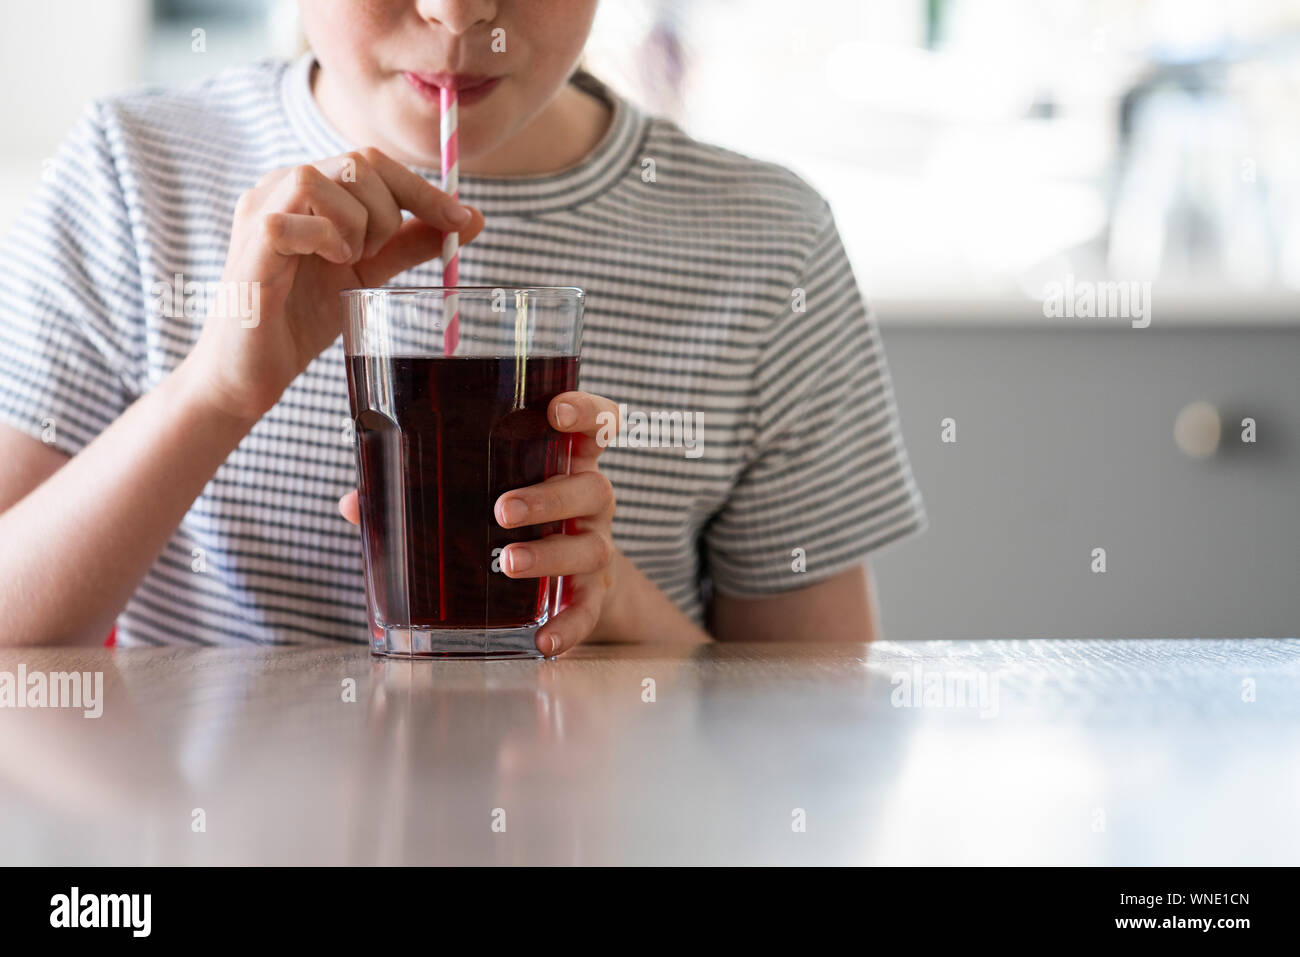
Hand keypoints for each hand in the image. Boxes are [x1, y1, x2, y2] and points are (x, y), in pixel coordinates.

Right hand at [187, 147, 484, 422]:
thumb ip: (408, 243)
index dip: (421, 188)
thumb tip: (469, 220)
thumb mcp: (367, 273)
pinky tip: (328, 264)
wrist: (251, 372)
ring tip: (346, 261)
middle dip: (389, 211)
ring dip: (357, 225)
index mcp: (306, 188)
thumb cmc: (300, 318)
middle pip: (357, 160)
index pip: (372, 160)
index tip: (462, 220)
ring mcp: (259, 211)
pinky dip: (326, 240)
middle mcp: (277, 187)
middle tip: (377, 255)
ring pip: (325, 179)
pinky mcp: (250, 244)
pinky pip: (295, 219)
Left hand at [338, 391, 621, 656]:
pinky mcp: (592, 594)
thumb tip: (353, 503)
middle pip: (590, 488)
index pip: (594, 423)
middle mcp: (588, 500)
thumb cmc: (512, 521)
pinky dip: (570, 626)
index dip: (584, 412)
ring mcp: (595, 546)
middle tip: (502, 510)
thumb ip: (419, 491)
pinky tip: (544, 642)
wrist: (566, 580)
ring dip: (550, 555)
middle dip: (547, 497)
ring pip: (590, 546)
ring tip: (507, 563)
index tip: (556, 411)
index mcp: (562, 461)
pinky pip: (588, 610)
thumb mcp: (476, 495)